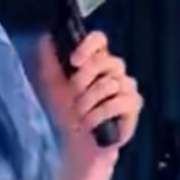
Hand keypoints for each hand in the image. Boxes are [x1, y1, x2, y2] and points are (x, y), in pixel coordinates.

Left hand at [37, 32, 141, 163]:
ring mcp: (127, 87)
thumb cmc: (65, 112)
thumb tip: (46, 38)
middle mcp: (114, 70)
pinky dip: (99, 114)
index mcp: (95, 60)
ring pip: (110, 83)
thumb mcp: (51, 85)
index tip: (74, 61)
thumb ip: (49, 61)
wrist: (75, 142)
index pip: (99, 39)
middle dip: (84, 80)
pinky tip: (90, 123)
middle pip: (107, 60)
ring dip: (88, 102)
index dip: (88, 45)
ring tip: (79, 114)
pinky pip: (119, 102)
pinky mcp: (133, 105)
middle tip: (73, 96)